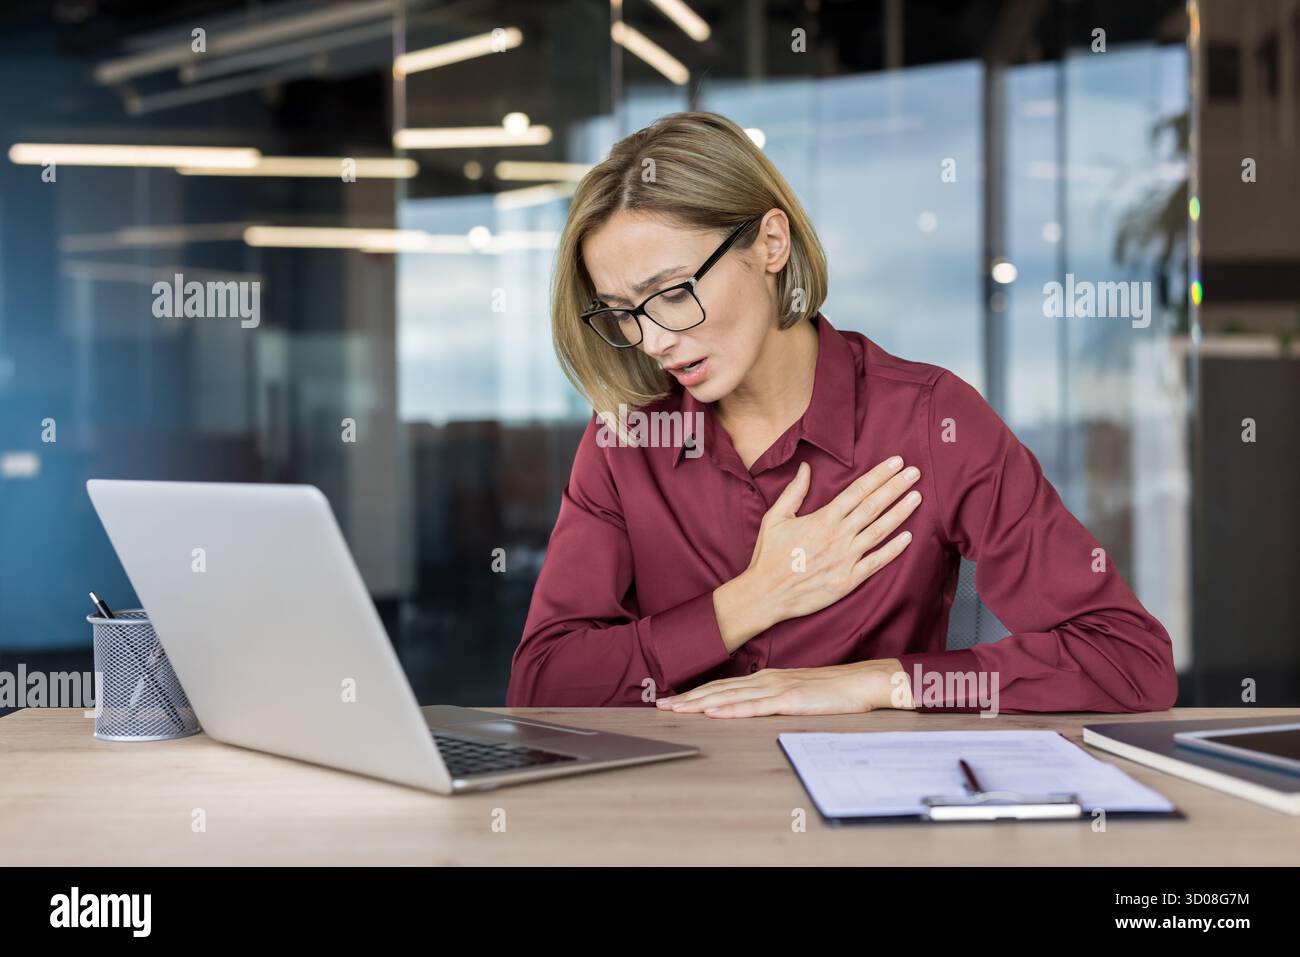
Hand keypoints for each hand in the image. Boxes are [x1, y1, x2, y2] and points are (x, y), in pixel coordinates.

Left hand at [656, 658, 914, 716]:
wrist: (862, 681)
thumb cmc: (832, 689)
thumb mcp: (795, 691)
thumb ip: (772, 696)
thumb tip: (750, 703)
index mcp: (765, 678)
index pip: (722, 686)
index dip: (695, 693)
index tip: (673, 700)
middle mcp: (765, 680)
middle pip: (718, 690)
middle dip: (687, 698)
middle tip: (660, 706)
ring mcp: (776, 689)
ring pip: (729, 697)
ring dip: (700, 703)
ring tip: (676, 709)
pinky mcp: (789, 700)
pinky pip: (754, 706)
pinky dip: (730, 708)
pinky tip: (713, 712)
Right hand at [713, 456, 920, 651]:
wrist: (766, 594)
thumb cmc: (768, 556)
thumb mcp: (774, 518)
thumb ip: (793, 492)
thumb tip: (805, 467)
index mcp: (822, 519)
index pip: (857, 491)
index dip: (879, 475)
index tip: (896, 463)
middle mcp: (838, 536)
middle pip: (873, 506)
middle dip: (896, 487)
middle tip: (915, 473)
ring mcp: (845, 558)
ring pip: (880, 531)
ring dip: (900, 513)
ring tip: (917, 497)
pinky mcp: (848, 580)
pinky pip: (876, 562)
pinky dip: (894, 550)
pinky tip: (909, 537)